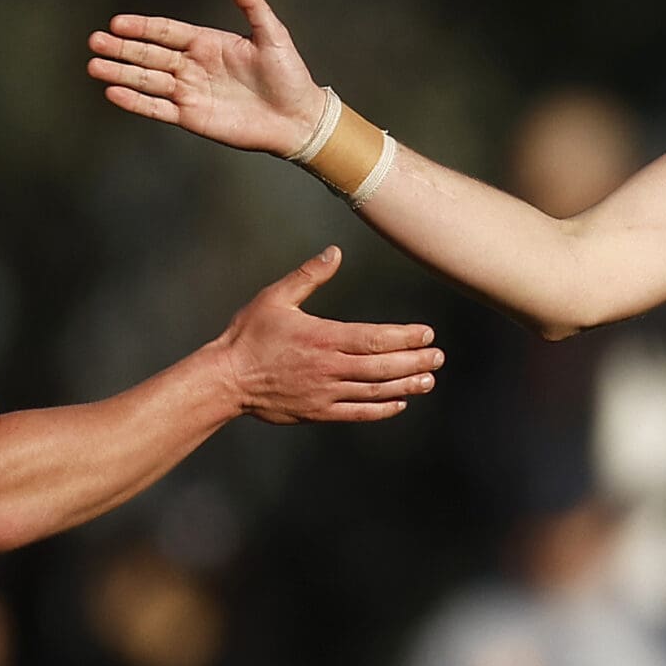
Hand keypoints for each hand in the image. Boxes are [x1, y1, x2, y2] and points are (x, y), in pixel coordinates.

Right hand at [89, 0, 327, 156]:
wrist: (296, 117)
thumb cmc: (288, 75)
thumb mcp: (272, 34)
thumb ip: (251, 4)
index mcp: (208, 43)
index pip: (166, 32)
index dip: (141, 27)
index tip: (116, 23)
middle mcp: (193, 66)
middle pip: (149, 56)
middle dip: (121, 49)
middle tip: (94, 42)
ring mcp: (190, 92)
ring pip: (147, 81)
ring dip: (120, 74)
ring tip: (94, 67)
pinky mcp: (191, 117)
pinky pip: (157, 108)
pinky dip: (135, 102)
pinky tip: (114, 93)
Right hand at [214, 247, 443, 423]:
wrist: (226, 379)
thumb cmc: (249, 335)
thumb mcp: (275, 297)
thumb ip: (308, 275)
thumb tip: (334, 252)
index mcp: (322, 338)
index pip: (375, 338)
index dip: (405, 337)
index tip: (426, 334)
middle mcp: (329, 367)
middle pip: (382, 366)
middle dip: (414, 361)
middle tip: (438, 357)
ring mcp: (325, 393)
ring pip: (374, 391)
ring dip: (405, 386)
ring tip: (429, 381)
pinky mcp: (318, 412)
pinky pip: (357, 413)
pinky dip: (381, 410)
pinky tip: (399, 404)